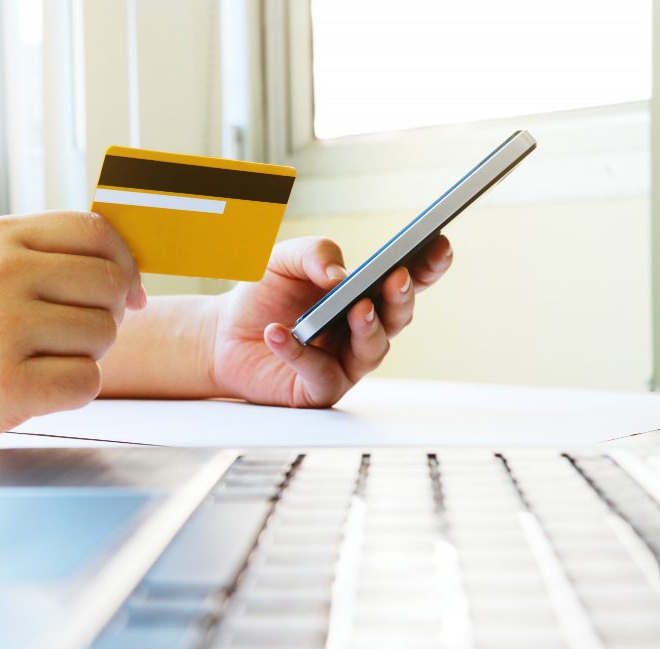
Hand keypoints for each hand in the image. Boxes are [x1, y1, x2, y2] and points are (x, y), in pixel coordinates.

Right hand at [0, 211, 145, 451]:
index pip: (96, 230)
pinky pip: (87, 382)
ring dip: (86, 354)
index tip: (129, 292)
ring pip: (105, 334)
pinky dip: (72, 391)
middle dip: (107, 314)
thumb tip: (131, 274)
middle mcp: (1, 275)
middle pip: (111, 284)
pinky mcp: (7, 385)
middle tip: (70, 334)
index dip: (125, 263)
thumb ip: (48, 256)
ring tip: (39, 358)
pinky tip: (35, 387)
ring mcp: (3, 329)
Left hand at [211, 235, 451, 407]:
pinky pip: (319, 373)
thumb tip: (339, 277)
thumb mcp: (283, 259)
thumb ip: (314, 254)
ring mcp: (346, 362)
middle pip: (398, 317)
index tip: (439, 244)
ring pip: (373, 349)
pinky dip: (299, 352)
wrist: (223, 334)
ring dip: (367, 327)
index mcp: (364, 294)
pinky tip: (279, 333)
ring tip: (355, 307)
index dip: (428, 266)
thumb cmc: (263, 296)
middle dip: (401, 297)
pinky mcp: (320, 389)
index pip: (407, 280)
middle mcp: (363, 330)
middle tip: (395, 278)